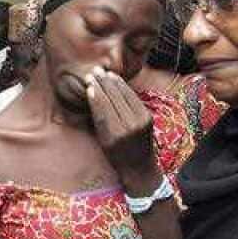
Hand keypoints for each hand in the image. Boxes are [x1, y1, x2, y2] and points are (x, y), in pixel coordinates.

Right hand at [85, 66, 159, 191]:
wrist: (140, 166)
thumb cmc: (116, 156)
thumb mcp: (102, 141)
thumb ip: (98, 119)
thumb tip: (92, 94)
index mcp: (114, 135)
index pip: (102, 108)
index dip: (95, 93)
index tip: (88, 82)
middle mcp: (128, 127)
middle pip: (113, 99)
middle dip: (103, 83)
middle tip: (94, 71)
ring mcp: (141, 121)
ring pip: (125, 95)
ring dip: (113, 81)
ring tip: (103, 72)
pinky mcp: (148, 116)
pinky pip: (133, 97)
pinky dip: (124, 87)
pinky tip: (117, 80)